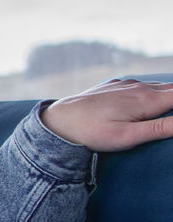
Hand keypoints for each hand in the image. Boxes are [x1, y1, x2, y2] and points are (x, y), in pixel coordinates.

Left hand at [41, 79, 172, 151]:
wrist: (59, 120)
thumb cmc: (92, 132)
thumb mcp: (128, 136)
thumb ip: (160, 128)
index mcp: (148, 99)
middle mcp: (140, 87)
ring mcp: (127, 85)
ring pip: (160, 86)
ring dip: (171, 94)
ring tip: (169, 106)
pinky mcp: (116, 87)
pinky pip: (143, 85)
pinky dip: (156, 90)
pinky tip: (157, 96)